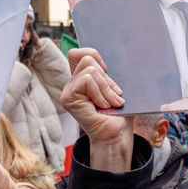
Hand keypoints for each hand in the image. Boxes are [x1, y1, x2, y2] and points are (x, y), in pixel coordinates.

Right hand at [62, 48, 132, 171]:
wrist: (116, 135)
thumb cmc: (119, 115)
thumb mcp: (116, 88)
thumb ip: (108, 74)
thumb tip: (109, 59)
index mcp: (82, 79)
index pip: (80, 53)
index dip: (94, 55)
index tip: (107, 72)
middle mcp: (72, 83)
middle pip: (87, 58)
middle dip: (106, 78)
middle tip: (113, 97)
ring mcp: (68, 90)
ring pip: (90, 70)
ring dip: (105, 88)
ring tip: (109, 104)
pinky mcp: (67, 97)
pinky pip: (87, 80)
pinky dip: (100, 93)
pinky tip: (102, 106)